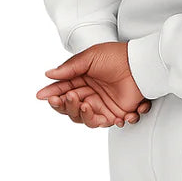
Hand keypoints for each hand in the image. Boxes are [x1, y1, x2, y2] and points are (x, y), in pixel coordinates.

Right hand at [35, 42, 152, 127]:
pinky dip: (110, 122)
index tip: (43, 96)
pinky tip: (114, 115)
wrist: (139, 63)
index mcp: (81, 80)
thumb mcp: (89, 58)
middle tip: (69, 97)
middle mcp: (90, 94)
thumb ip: (69, 68)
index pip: (62, 90)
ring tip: (86, 106)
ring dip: (83, 115)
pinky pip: (107, 124)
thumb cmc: (116, 56)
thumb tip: (48, 74)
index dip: (52, 94)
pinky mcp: (116, 112)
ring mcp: (102, 104)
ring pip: (85, 119)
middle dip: (66, 105)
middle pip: (70, 108)